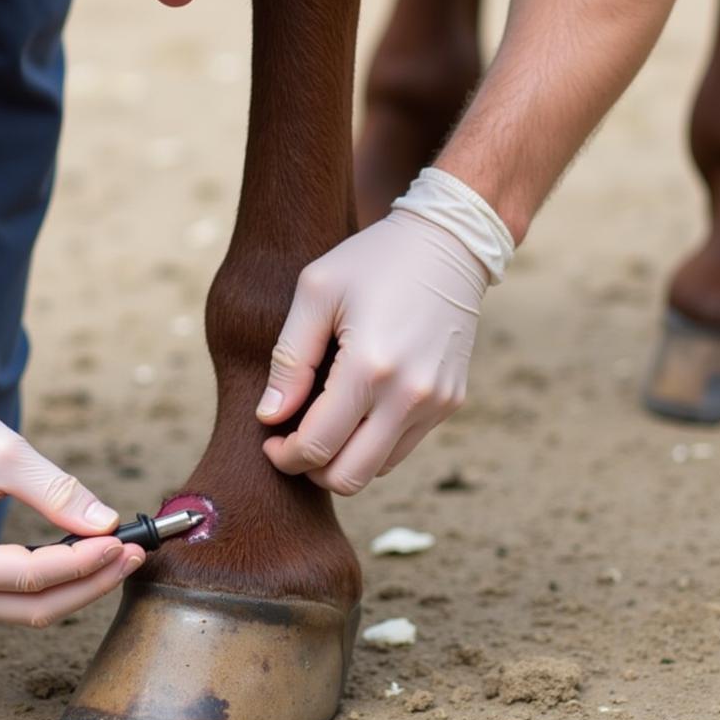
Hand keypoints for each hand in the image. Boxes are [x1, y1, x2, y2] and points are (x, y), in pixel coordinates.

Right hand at [0, 377, 143, 625]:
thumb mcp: (5, 455)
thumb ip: (58, 493)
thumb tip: (108, 523)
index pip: (32, 577)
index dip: (85, 563)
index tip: (125, 541)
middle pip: (33, 608)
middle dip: (90, 584)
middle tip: (134, 555)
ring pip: (26, 607)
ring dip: (76, 585)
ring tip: (119, 554)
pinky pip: (13, 593)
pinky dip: (53, 579)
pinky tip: (86, 554)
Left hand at [255, 210, 487, 494]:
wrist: (448, 243)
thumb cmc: (372, 260)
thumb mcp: (316, 292)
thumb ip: (289, 359)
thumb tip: (269, 417)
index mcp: (370, 366)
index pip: (317, 446)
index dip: (283, 456)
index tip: (269, 439)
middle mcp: (409, 395)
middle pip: (349, 477)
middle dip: (310, 469)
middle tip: (289, 441)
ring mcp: (436, 403)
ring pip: (377, 469)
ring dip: (343, 459)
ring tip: (321, 422)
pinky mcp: (450, 402)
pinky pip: (402, 446)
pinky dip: (372, 443)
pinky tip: (355, 409)